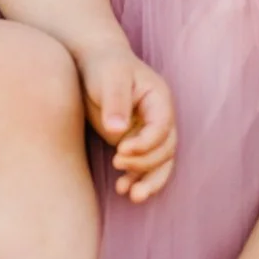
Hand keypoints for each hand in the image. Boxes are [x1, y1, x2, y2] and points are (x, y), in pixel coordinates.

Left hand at [77, 42, 176, 200]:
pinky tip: (123, 190)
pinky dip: (137, 179)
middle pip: (165, 150)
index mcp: (159, 99)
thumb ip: (116, 102)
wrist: (92, 64)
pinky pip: (145, 167)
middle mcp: (159, 119)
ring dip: (149, 181)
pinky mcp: (135, 143)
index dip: (146, 142)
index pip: (162, 128)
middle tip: (117, 162)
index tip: (121, 149)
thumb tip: (118, 130)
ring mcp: (148, 133)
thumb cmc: (104, 66)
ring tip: (131, 195)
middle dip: (145, 163)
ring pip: (160, 163)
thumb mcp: (110, 78)